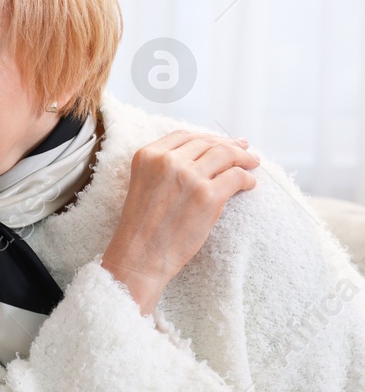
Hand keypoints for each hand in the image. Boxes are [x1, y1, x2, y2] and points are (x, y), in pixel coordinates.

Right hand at [102, 131, 258, 314]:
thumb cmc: (142, 227)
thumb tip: (203, 155)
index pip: (184, 135)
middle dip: (229, 145)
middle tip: (245, 151)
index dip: (207, 137)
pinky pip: (236, 177)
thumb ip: (164, 168)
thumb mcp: (143, 184)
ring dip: (244, 158)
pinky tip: (249, 184)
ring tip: (252, 164)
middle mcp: (167, 161)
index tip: (221, 142)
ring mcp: (189, 177)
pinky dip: (247, 179)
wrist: (138, 256)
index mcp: (147, 156)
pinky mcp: (208, 196)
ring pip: (226, 154)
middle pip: (208, 142)